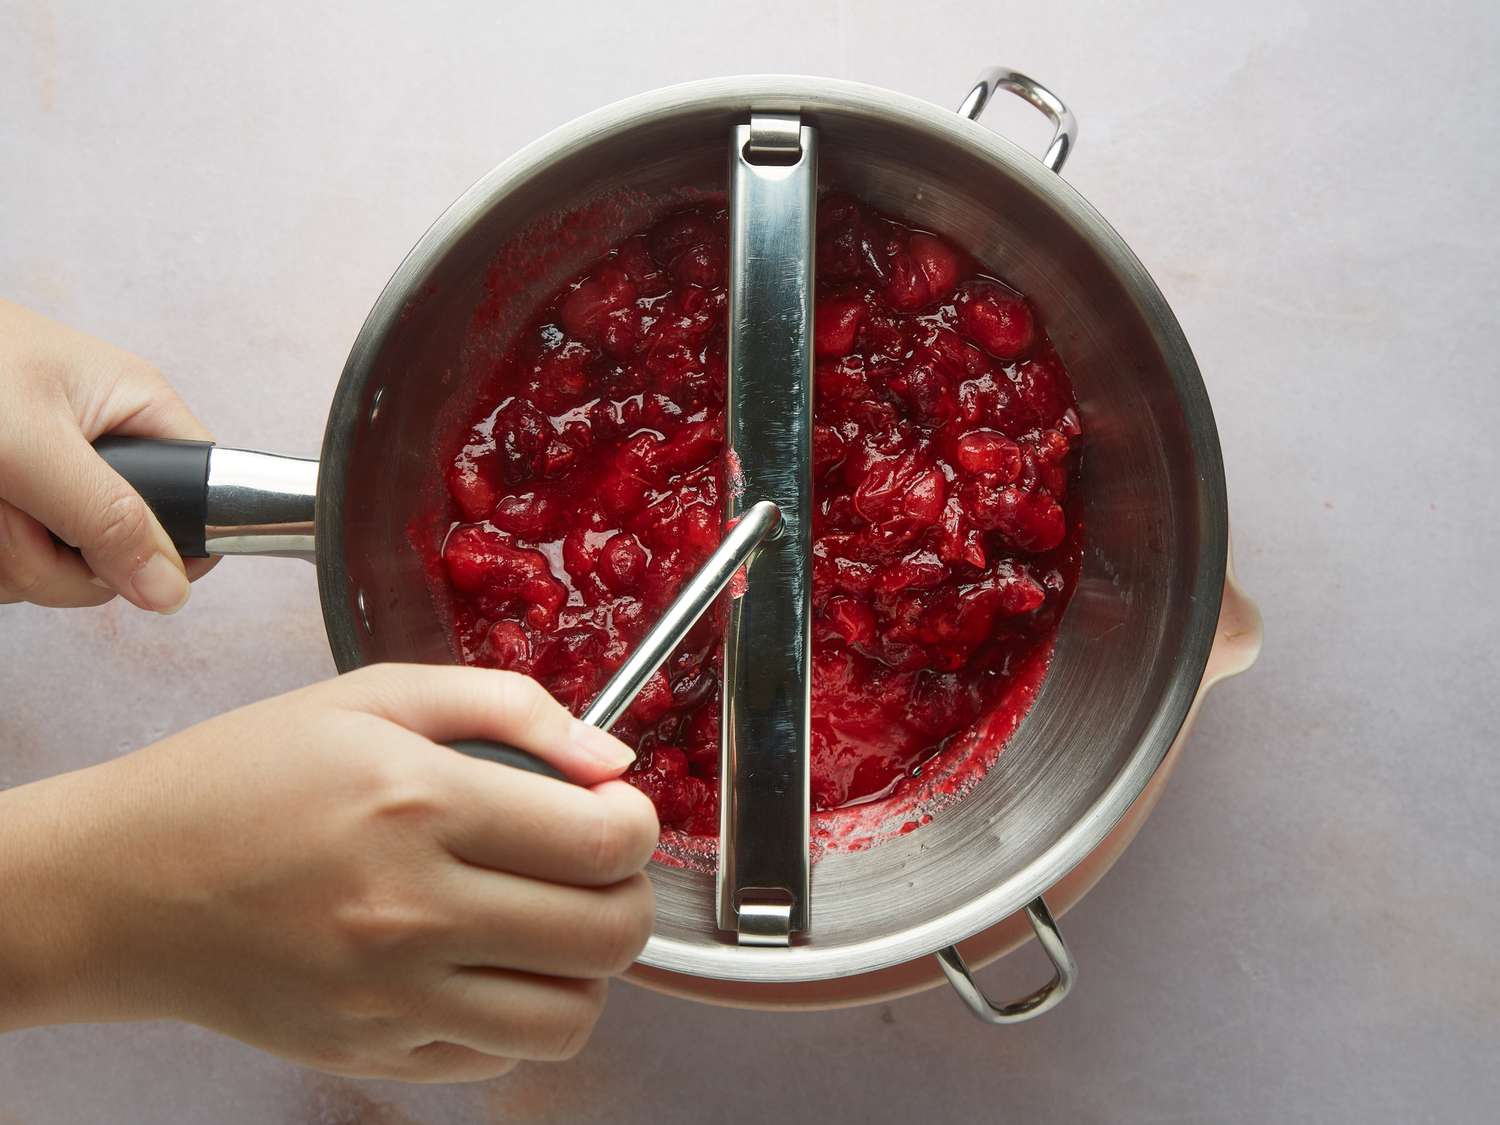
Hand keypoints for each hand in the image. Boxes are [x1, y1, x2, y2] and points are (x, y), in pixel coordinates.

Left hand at [0, 299, 214, 610]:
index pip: (204, 494)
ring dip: (4, 554)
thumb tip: (172, 590)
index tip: (118, 555)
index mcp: (136, 413)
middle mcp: (101, 451)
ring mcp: (51, 485)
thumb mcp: (32, 446)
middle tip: (11, 513)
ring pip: (61, 570)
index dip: (175, 542)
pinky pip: (13, 568)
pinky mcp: (9, 508)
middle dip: (55, 554)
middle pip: (124, 552)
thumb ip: (106, 518)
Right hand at [0, 665, 657, 1081]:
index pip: (604, 842)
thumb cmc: (243, 777)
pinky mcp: (370, 1055)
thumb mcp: (372, 697)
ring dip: (586, 968)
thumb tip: (612, 761)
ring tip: (546, 921)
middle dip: (629, 894)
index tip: (616, 812)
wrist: (123, 885)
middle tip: (595, 867)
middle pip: (608, 935)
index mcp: (419, 803)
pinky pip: (498, 1059)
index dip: (638, 824)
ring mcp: (390, 999)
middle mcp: (410, 911)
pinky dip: (518, 1016)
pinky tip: (485, 964)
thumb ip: (509, 707)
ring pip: (570, 1016)